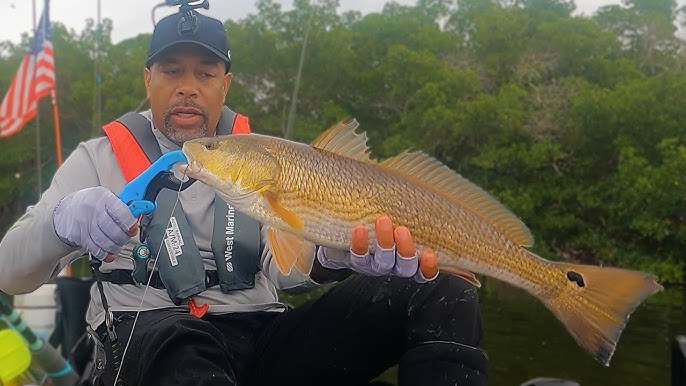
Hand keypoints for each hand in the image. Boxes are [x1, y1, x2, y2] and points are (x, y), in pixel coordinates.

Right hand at [53, 186, 137, 261]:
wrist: (67, 211)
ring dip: (115, 246)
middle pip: (114, 230)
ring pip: (105, 241)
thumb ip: (125, 205)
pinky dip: (105, 254)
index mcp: (103, 196)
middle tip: (126, 237)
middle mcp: (93, 209)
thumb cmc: (92, 204)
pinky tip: (109, 253)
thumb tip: (146, 207)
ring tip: (118, 245)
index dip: (130, 223)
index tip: (133, 229)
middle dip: (123, 237)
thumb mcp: (107, 198)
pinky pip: (95, 249)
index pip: (121, 212)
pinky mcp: (78, 236)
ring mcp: (84, 223)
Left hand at [318, 215, 438, 282]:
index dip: (429, 267)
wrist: (344, 234)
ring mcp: (374, 266)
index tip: (431, 254)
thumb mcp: (397, 217)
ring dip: (385, 243)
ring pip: (383, 263)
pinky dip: (359, 244)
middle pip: (405, 267)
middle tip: (402, 229)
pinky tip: (359, 228)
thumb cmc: (378, 220)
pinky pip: (358, 257)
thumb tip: (422, 181)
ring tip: (383, 220)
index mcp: (408, 258)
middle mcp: (393, 265)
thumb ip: (408, 209)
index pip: (424, 271)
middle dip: (405, 250)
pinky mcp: (355, 262)